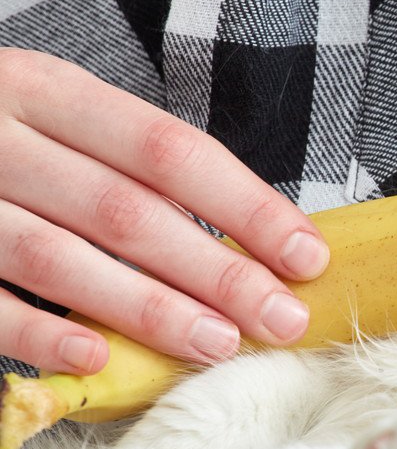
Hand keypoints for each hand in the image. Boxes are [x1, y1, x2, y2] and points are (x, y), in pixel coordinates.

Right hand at [0, 49, 329, 373]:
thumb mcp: (51, 117)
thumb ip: (125, 163)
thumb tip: (246, 236)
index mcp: (46, 89)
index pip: (169, 149)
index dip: (245, 205)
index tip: (307, 255)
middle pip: (126, 210)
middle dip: (215, 271)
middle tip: (281, 319)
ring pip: (58, 259)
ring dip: (147, 309)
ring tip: (218, 346)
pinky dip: (38, 334)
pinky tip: (96, 360)